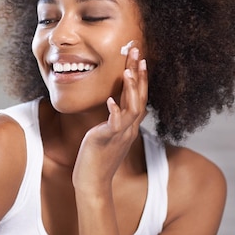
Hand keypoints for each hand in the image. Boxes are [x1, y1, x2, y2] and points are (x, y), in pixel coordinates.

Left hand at [72, 47, 147, 195]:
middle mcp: (128, 128)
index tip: (140, 57)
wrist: (93, 182)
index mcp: (129, 124)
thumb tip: (128, 107)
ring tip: (128, 71)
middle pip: (140, 97)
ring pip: (132, 109)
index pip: (140, 96)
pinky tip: (111, 101)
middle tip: (137, 52)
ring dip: (131, 89)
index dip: (141, 77)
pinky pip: (114, 125)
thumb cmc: (98, 158)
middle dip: (139, 74)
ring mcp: (120, 134)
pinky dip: (114, 112)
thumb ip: (119, 120)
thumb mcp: (112, 135)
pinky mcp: (107, 140)